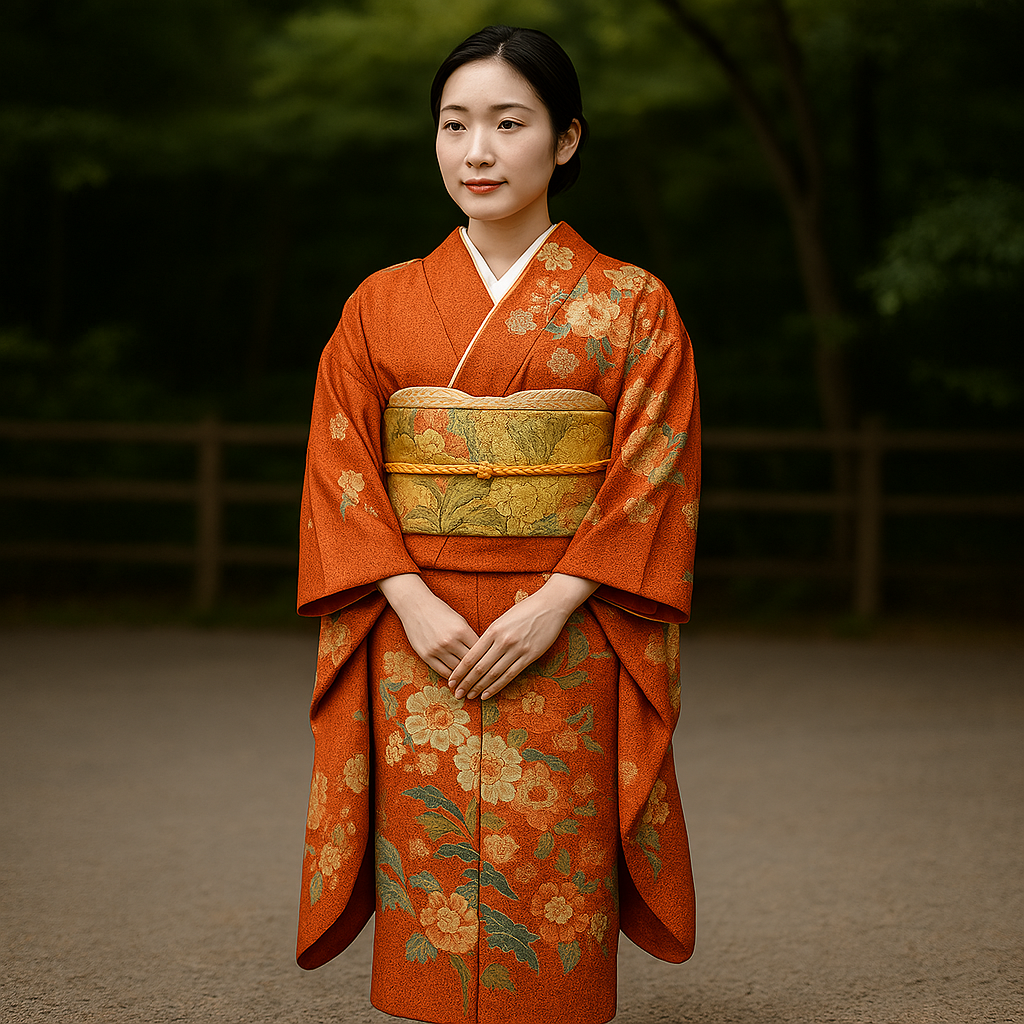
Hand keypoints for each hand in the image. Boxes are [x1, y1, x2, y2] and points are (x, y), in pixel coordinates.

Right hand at [377, 574, 479, 678]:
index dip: (486, 660)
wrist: (415, 606)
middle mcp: (450, 641)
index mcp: (462, 630)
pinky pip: (442, 671)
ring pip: (457, 670)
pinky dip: (451, 677)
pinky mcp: (426, 655)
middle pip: (469, 663)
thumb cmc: (440, 611)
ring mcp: (437, 649)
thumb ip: (470, 637)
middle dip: (477, 671)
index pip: (479, 651)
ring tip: (472, 683)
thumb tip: (482, 654)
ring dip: (464, 677)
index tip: (491, 666)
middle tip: (485, 680)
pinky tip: (457, 679)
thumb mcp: (460, 620)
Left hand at [448, 574, 598, 700]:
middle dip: (466, 682)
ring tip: (469, 696)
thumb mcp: (502, 619)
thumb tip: (476, 654)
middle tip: (456, 693)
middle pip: (479, 667)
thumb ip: (490, 636)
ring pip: (493, 674)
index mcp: (493, 630)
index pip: (471, 655)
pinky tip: (487, 694)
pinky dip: (497, 686)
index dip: (460, 670)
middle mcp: (503, 641)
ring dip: (479, 687)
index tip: (451, 680)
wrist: (550, 605)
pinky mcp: (530, 656)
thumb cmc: (525, 610)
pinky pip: (510, 675)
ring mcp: (517, 649)